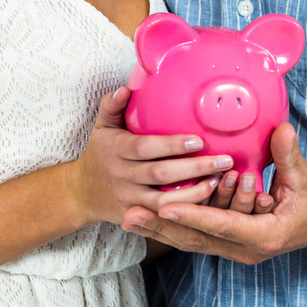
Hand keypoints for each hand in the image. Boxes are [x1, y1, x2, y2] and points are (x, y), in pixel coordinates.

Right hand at [69, 87, 237, 226]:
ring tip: (220, 179)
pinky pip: (164, 217)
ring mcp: (129, 199)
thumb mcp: (101, 127)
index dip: (171, 145)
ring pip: (165, 200)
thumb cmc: (99, 154)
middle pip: (160, 174)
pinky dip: (186, 210)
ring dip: (195, 193)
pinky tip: (207, 199)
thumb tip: (125, 88)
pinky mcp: (136, 217)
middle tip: (225, 160)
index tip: (198, 140)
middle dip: (194, 168)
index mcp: (117, 150)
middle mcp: (122, 175)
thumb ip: (112, 106)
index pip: (145, 147)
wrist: (81, 193)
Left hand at [121, 122, 306, 263]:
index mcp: (265, 236)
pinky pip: (199, 237)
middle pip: (197, 241)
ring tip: (130, 219)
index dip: (193, 216)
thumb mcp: (304, 176)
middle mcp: (246, 250)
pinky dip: (175, 229)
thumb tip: (282, 130)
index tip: (166, 208)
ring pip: (193, 242)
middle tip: (131, 215)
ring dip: (161, 231)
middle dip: (163, 229)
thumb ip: (288, 155)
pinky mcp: (231, 243)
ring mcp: (237, 250)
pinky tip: (150, 219)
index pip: (222, 226)